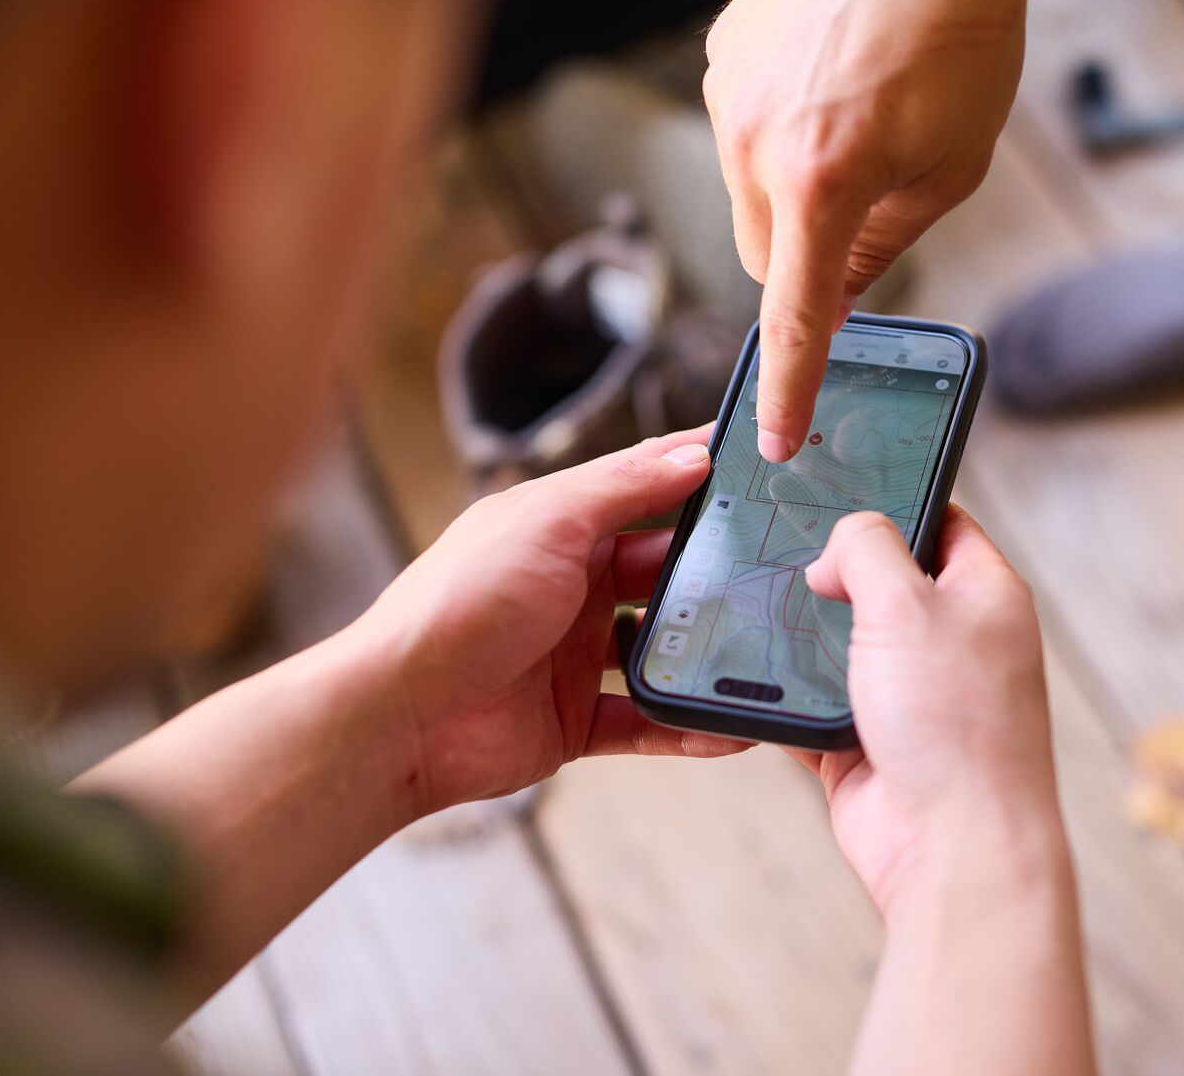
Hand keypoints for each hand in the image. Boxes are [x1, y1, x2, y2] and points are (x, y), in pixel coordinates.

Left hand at [358, 430, 748, 815]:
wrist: (401, 713)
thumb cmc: (460, 601)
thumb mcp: (548, 520)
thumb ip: (623, 488)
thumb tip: (691, 454)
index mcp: (558, 526)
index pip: (643, 489)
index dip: (697, 476)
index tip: (760, 467)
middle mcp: (569, 586)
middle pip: (662, 572)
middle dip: (715, 571)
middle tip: (783, 568)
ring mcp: (573, 654)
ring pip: (661, 648)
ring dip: (707, 651)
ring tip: (767, 649)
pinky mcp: (574, 718)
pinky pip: (646, 721)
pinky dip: (687, 726)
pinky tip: (732, 728)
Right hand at [704, 0, 1044, 462]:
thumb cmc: (965, 34)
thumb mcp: (953, 164)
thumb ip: (887, 242)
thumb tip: (839, 288)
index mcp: (822, 182)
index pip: (794, 315)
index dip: (789, 387)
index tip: (777, 439)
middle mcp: (755, 141)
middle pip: (763, 255)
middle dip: (807, 260)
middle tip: (867, 213)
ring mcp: (729, 91)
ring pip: (748, 190)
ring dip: (795, 188)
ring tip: (861, 118)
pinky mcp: (725, 50)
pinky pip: (742, 125)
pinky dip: (781, 129)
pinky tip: (836, 80)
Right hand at [792, 507, 1063, 912]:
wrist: (950, 849)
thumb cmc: (957, 730)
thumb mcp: (907, 604)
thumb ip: (868, 550)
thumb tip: (835, 551)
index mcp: (984, 596)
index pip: (940, 521)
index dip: (893, 501)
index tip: (837, 488)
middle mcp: (952, 642)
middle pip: (880, 582)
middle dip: (831, 572)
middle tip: (782, 550)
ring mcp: (910, 695)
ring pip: (840, 643)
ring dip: (801, 635)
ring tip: (755, 607)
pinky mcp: (867, 742)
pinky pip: (812, 704)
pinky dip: (782, 696)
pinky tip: (750, 676)